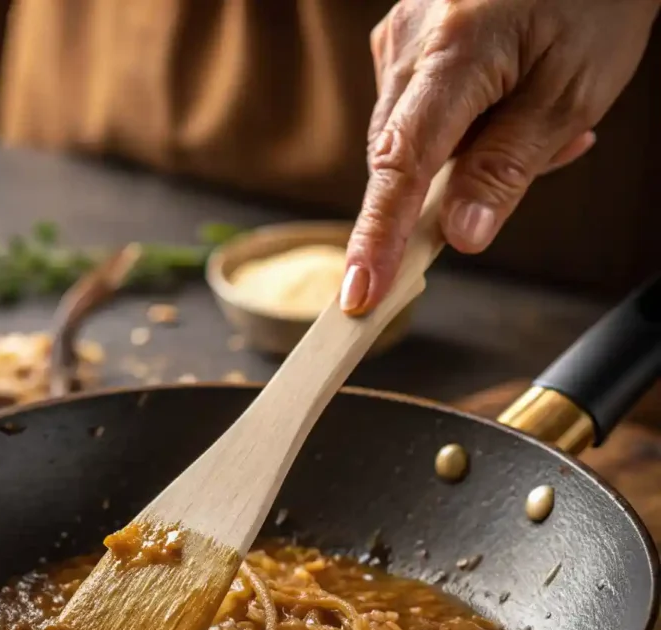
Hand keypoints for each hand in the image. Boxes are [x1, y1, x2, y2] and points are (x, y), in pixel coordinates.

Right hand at [341, 0, 659, 313]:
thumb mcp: (569, 93)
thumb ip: (507, 168)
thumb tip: (459, 235)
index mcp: (454, 49)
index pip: (402, 165)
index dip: (379, 237)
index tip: (360, 295)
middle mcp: (409, 38)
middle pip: (399, 158)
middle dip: (452, 187)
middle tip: (544, 156)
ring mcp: (401, 34)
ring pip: (411, 138)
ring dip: (468, 153)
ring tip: (542, 120)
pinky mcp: (406, 37)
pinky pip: (418, 109)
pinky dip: (463, 125)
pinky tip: (513, 102)